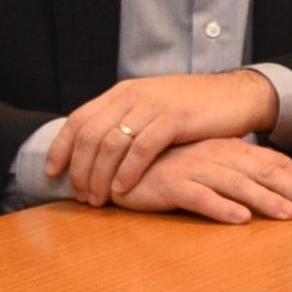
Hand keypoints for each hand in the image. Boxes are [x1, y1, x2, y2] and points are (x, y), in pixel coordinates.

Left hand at [46, 70, 280, 205]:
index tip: (53, 174)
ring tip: (100, 199)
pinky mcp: (176, 118)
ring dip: (100, 176)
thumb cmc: (196, 108)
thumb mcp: (154, 106)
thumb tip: (96, 147)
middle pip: (91, 136)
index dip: (61, 148)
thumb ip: (127, 119)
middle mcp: (135, 95)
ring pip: (112, 144)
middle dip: (80, 170)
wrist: (238, 96)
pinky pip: (142, 149)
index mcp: (124, 92)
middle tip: (82, 196)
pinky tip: (123, 189)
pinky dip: (127, 172)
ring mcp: (155, 105)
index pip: (79, 119)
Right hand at [107, 138, 291, 224]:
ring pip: (237, 184)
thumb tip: (280, 191)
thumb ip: (240, 174)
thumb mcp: (211, 166)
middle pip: (265, 172)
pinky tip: (239, 219)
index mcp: (231, 150)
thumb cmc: (171, 168)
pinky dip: (220, 207)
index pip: (275, 163)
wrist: (120, 162)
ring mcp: (194, 169)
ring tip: (289, 215)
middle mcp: (218, 156)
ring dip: (266, 200)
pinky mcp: (170, 185)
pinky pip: (199, 197)